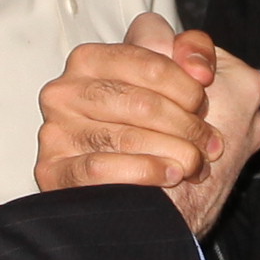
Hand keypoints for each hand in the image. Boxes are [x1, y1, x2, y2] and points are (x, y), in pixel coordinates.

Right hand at [39, 16, 259, 235]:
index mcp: (96, 58)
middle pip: (142, 102)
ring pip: (126, 136)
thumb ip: (200, 52)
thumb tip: (195, 68)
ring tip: (192, 165)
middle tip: (207, 144)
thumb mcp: (204, 83)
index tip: (203, 102)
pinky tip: (168, 177)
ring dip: (174, 154)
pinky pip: (99, 168)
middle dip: (186, 127)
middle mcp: (67, 89)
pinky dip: (144, 174)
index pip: (150, 57)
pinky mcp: (52, 170)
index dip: (188, 84)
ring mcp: (56, 130)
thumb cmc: (179, 138)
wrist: (161, 207)